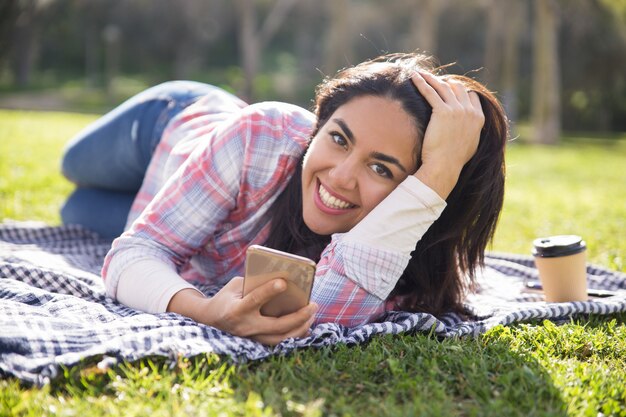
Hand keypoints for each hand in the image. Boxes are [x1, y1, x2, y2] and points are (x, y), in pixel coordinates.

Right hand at [167, 277, 316, 345]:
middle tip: (313, 305)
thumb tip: (283, 280)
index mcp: (236, 310)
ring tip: (312, 314)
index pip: (255, 300)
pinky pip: (280, 341)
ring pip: (281, 338)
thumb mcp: (236, 285)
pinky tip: (307, 324)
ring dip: (300, 328)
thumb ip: (255, 283)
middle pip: (276, 326)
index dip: (269, 291)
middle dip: (298, 317)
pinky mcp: (257, 341)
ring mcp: (252, 337)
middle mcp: (245, 327)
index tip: (284, 282)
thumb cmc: (228, 296)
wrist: (211, 318)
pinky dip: (295, 334)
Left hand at [411, 71, 484, 198]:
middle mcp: (469, 111)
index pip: (471, 96)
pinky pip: (430, 91)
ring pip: (443, 86)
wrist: (444, 166)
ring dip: (431, 78)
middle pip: (458, 87)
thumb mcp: (470, 145)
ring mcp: (457, 110)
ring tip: (420, 74)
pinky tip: (414, 76)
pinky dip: (422, 82)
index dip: (459, 91)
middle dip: (445, 82)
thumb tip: (469, 131)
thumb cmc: (453, 160)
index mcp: (478, 118)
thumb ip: (472, 132)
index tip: (448, 90)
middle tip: (432, 81)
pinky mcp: (442, 111)